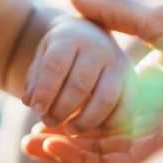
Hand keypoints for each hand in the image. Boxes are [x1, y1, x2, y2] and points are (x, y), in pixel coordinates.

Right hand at [21, 0, 162, 162]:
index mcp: (139, 90)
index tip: (32, 91)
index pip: (90, 97)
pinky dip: (74, 159)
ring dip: (58, 148)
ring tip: (29, 140)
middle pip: (86, 128)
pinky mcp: (151, 162)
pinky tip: (51, 145)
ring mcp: (144, 142)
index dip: (61, 94)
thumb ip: (116, 11)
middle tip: (24, 125)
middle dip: (52, 128)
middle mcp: (140, 119)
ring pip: (90, 151)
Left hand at [22, 14, 136, 132]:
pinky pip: (127, 106)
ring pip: (106, 98)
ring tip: (69, 130)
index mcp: (70, 38)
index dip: (45, 91)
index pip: (55, 66)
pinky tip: (94, 127)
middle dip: (62, 109)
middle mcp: (97, 48)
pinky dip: (111, 122)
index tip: (36, 109)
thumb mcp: (43, 55)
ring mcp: (118, 62)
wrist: (90, 32)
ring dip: (86, 120)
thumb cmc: (61, 50)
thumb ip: (35, 78)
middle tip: (48, 121)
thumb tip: (29, 101)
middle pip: (80, 84)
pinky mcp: (132, 78)